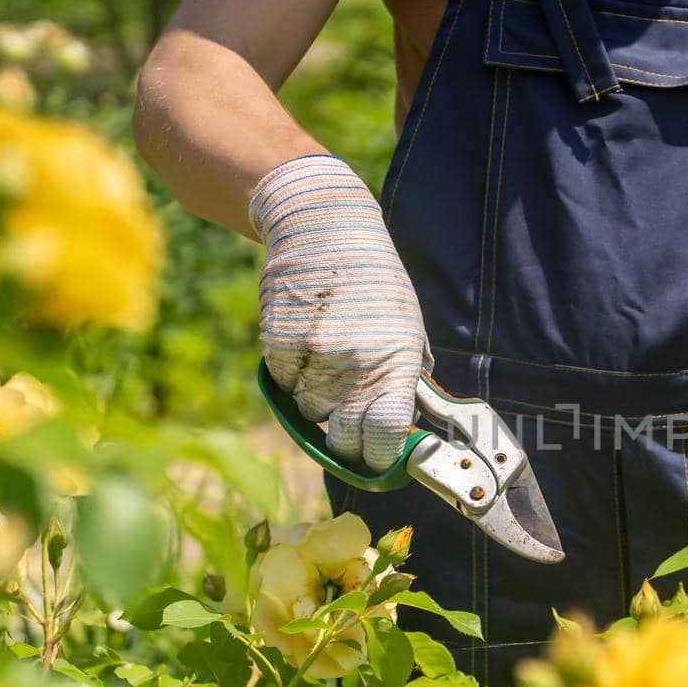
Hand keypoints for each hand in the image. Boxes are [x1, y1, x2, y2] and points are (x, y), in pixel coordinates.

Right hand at [250, 155, 431, 470]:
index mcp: (398, 360)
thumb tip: (404, 427)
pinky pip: (283, 383)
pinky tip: (305, 339)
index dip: (376, 458)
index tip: (374, 461)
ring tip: (329, 357)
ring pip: (309, 411)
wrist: (324, 225)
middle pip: (343, 437)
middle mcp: (359, 361)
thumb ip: (406, 376)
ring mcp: (318, 352)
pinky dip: (291, 372)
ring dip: (316, 397)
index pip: (385, 435)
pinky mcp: (281, 341)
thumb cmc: (373, 280)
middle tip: (347, 424)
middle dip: (344, 439)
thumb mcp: (406, 324)